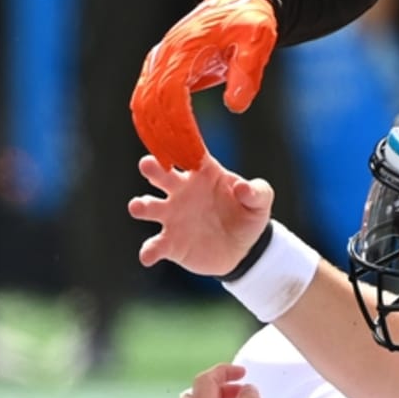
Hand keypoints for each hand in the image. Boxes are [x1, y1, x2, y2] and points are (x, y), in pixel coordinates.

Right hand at [128, 153, 272, 273]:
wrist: (242, 251)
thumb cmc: (248, 217)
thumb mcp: (261, 202)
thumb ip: (257, 191)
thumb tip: (242, 187)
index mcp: (204, 174)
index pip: (191, 155)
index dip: (181, 146)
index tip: (172, 141)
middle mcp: (182, 192)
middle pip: (163, 176)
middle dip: (153, 168)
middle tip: (146, 164)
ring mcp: (172, 217)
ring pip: (151, 207)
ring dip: (142, 205)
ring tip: (137, 207)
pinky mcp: (170, 243)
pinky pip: (155, 246)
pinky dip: (149, 250)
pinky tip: (148, 256)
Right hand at [130, 0, 277, 169]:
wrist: (235, 3)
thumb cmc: (248, 22)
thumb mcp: (257, 41)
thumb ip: (246, 73)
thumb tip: (235, 107)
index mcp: (183, 51)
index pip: (171, 99)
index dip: (180, 131)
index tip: (195, 156)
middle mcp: (162, 57)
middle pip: (150, 107)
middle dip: (164, 140)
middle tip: (182, 166)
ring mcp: (155, 63)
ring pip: (142, 108)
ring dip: (152, 138)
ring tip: (170, 163)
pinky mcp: (155, 70)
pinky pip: (143, 103)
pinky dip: (150, 127)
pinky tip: (163, 146)